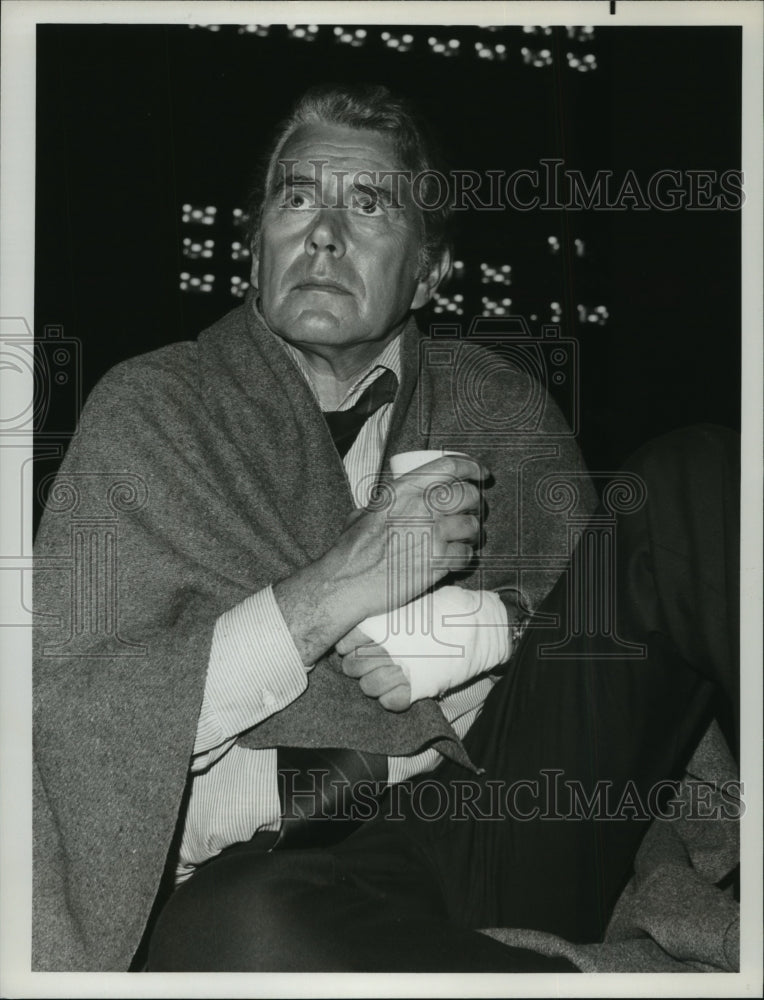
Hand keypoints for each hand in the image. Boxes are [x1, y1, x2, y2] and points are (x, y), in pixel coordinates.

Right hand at [274, 454, 486, 668]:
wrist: (346, 581)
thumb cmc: (351, 549)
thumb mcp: (367, 511)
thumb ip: (390, 501)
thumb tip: (402, 498)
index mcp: (404, 490)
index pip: (450, 467)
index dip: (472, 467)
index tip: (481, 474)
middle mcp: (422, 507)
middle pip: (469, 495)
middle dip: (476, 504)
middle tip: (472, 513)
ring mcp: (433, 535)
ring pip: (473, 526)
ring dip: (473, 534)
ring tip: (465, 540)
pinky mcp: (438, 562)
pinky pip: (467, 555)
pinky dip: (465, 558)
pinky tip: (455, 561)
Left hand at [338, 587, 510, 702]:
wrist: (484, 626)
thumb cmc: (449, 608)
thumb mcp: (414, 599)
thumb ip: (388, 610)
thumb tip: (366, 608)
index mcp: (383, 622)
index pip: (347, 641)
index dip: (350, 646)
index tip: (356, 646)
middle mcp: (388, 646)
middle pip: (353, 667)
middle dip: (359, 667)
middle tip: (372, 662)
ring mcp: (403, 669)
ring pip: (368, 687)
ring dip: (374, 684)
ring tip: (386, 676)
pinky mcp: (419, 689)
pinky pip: (391, 702)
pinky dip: (392, 698)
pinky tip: (400, 688)